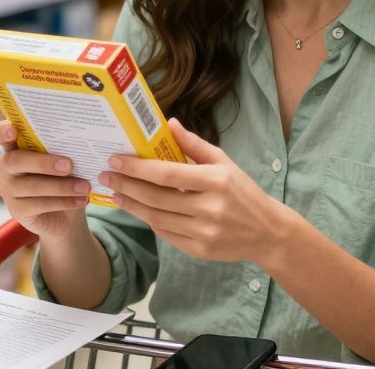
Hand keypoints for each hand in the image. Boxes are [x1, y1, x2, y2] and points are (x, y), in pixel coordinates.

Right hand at [0, 120, 91, 240]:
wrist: (65, 215)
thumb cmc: (64, 178)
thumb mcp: (65, 161)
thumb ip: (63, 151)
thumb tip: (80, 144)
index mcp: (15, 146)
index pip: (0, 134)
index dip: (2, 131)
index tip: (12, 130)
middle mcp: (6, 166)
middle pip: (15, 161)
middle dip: (43, 163)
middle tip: (69, 165)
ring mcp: (8, 189)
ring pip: (31, 186)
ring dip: (61, 186)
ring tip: (84, 187)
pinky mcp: (16, 210)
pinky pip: (38, 205)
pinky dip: (63, 201)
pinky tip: (81, 200)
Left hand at [101, 119, 294, 263]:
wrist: (268, 232)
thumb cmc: (243, 192)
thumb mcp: (224, 163)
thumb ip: (194, 144)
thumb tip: (169, 123)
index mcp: (216, 181)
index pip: (167, 174)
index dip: (137, 167)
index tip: (115, 160)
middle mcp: (210, 208)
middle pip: (156, 197)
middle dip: (125, 185)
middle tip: (105, 176)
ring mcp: (204, 232)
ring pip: (156, 218)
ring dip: (130, 205)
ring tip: (115, 193)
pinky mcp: (200, 250)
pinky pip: (165, 234)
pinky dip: (148, 220)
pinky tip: (137, 209)